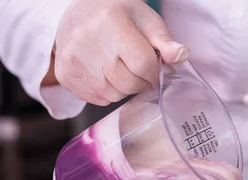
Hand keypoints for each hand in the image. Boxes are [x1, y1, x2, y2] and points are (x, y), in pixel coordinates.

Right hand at [44, 0, 188, 105]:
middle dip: (140, 80)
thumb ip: (164, 40)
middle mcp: (88, 42)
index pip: (144, 64)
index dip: (154, 70)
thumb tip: (182, 56)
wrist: (78, 11)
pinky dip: (107, 92)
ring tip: (119, 67)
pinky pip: (98, 99)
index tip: (153, 66)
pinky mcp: (65, 76)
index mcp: (112, 23)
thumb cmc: (116, 15)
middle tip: (136, 67)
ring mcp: (74, 61)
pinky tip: (104, 73)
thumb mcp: (145, 19)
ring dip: (124, 88)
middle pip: (129, 84)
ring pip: (114, 95)